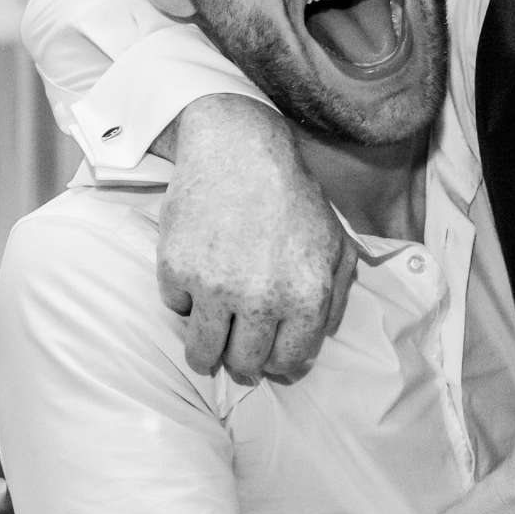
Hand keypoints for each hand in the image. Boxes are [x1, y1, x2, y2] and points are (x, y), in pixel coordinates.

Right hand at [159, 95, 353, 383]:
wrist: (238, 150)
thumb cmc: (292, 195)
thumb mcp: (336, 241)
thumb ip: (338, 294)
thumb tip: (323, 336)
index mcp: (306, 296)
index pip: (289, 361)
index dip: (278, 363)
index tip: (269, 357)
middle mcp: (261, 299)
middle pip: (245, 363)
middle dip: (242, 363)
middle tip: (236, 355)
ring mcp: (215, 287)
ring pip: (203, 352)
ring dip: (205, 354)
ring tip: (205, 350)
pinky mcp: (178, 271)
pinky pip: (176, 309)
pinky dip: (183, 302)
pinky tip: (195, 284)